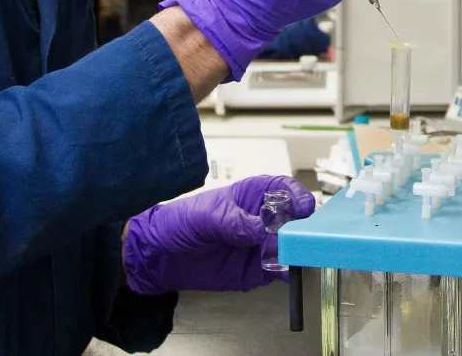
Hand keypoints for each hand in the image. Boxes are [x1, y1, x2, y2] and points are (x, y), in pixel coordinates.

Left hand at [123, 176, 314, 294]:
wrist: (159, 256)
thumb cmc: (179, 222)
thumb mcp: (205, 216)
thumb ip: (234, 222)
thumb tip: (261, 230)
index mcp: (253, 195)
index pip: (284, 189)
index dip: (297, 195)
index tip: (303, 207)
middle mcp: (264, 219)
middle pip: (295, 219)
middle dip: (301, 227)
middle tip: (297, 238)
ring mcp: (262, 244)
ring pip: (291, 246)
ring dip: (295, 251)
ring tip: (289, 257)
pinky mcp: (258, 269)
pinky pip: (281, 270)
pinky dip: (287, 271)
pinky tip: (283, 271)